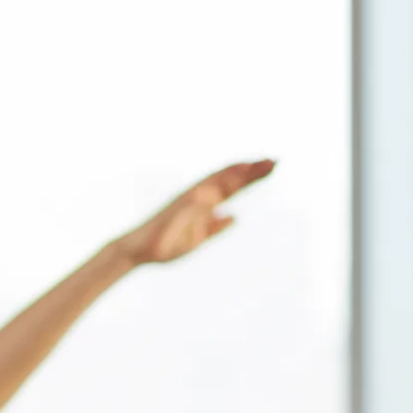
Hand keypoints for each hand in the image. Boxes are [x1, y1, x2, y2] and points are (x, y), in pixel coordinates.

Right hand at [110, 160, 276, 267]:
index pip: (233, 187)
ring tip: (250, 166)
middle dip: (249, 171)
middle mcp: (196, 198)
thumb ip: (215, 227)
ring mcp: (183, 203)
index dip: (252, 176)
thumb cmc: (165, 246)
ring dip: (229, 176)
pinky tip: (217, 193)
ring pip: (210, 184)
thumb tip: (234, 216)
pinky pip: (188, 203)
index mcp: (204, 205)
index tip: (273, 166)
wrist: (138, 252)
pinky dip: (202, 197)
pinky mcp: (170, 213)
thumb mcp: (198, 239)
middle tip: (273, 161)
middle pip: (227, 180)